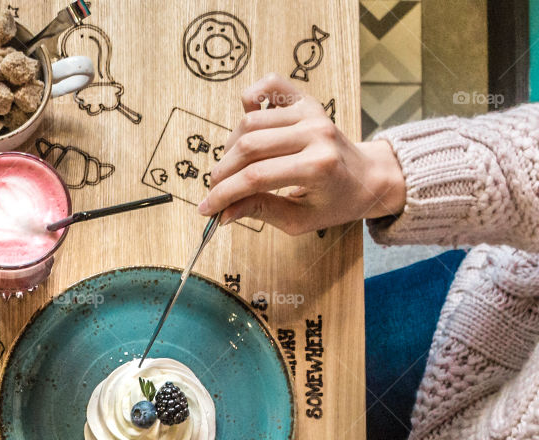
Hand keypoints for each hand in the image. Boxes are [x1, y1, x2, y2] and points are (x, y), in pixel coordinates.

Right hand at [198, 74, 405, 233]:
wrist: (367, 177)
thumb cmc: (334, 202)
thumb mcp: (298, 219)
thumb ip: (260, 210)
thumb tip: (223, 212)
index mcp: (317, 167)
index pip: (255, 178)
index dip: (224, 194)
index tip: (206, 208)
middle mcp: (314, 133)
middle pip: (249, 148)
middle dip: (222, 173)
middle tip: (214, 190)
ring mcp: (311, 112)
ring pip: (251, 123)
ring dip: (230, 147)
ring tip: (229, 167)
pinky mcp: (306, 100)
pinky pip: (270, 86)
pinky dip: (250, 97)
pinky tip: (244, 120)